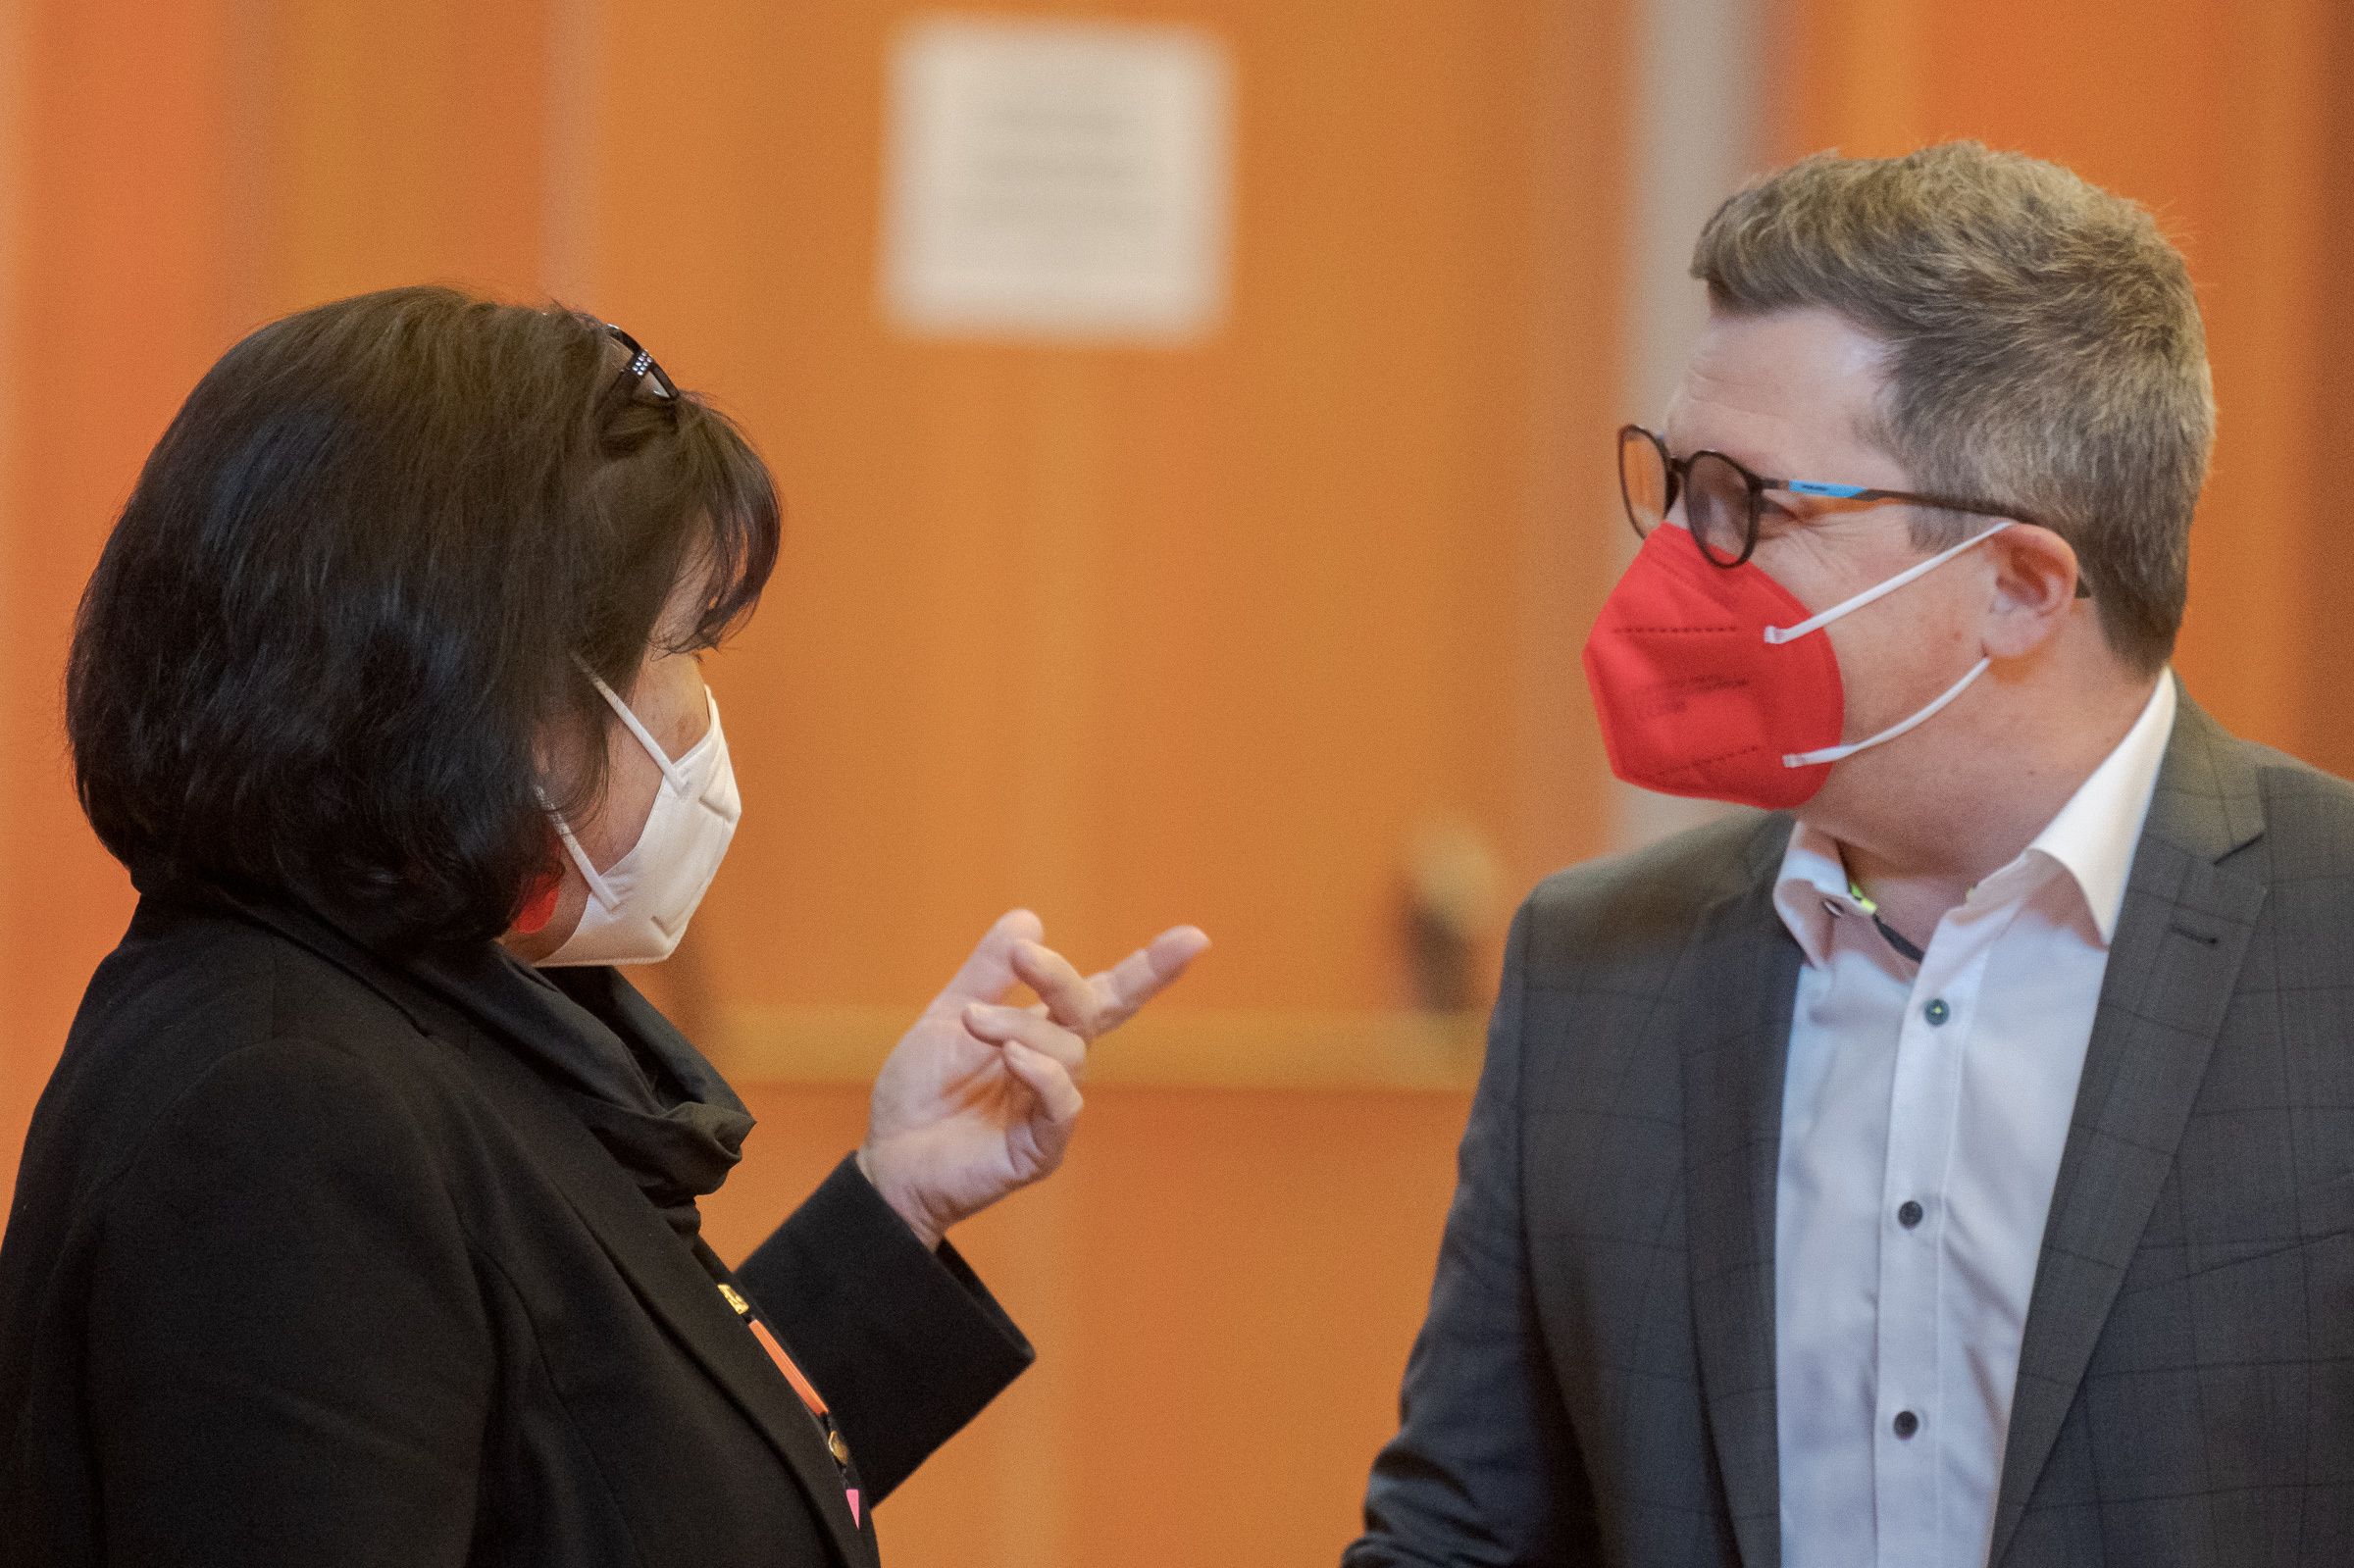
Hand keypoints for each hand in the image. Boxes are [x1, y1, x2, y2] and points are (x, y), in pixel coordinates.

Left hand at [856, 910, 1209, 1249]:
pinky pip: (1063, 1105)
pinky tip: (1012, 1058)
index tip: (1196, 938)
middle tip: (1022, 956)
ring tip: (973, 1023)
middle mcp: (1056, 1067)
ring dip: (1019, 1026)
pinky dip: (1042, 1073)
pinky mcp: (1041, 1149)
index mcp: (1040, 1033)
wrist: (886, 1158)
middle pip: (1089, 1012)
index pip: (1106, 996)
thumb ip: (987, 972)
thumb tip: (1029, 919)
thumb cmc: (918, 1093)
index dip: (1151, 969)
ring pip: (1068, 1051)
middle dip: (1060, 978)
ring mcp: (1051, 1108)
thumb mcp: (949, 1015)